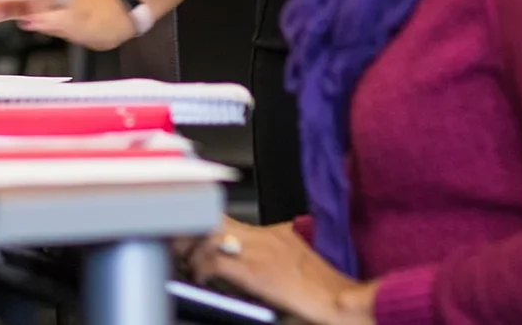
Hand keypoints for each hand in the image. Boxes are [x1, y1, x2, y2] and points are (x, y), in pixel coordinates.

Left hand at [187, 217, 376, 324]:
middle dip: (193, 231)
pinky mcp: (255, 270)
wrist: (341, 302)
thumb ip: (276, 255)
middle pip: (216, 219)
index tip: (193, 237)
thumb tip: (254, 267)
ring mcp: (259, 250)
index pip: (231, 219)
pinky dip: (201, 269)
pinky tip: (200, 280)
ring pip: (211, 235)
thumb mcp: (299, 263)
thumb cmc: (324, 291)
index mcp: (276, 233)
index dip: (207, 227)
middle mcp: (265, 235)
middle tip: (180, 246)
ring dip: (193, 249)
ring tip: (186, 263)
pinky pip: (216, 261)